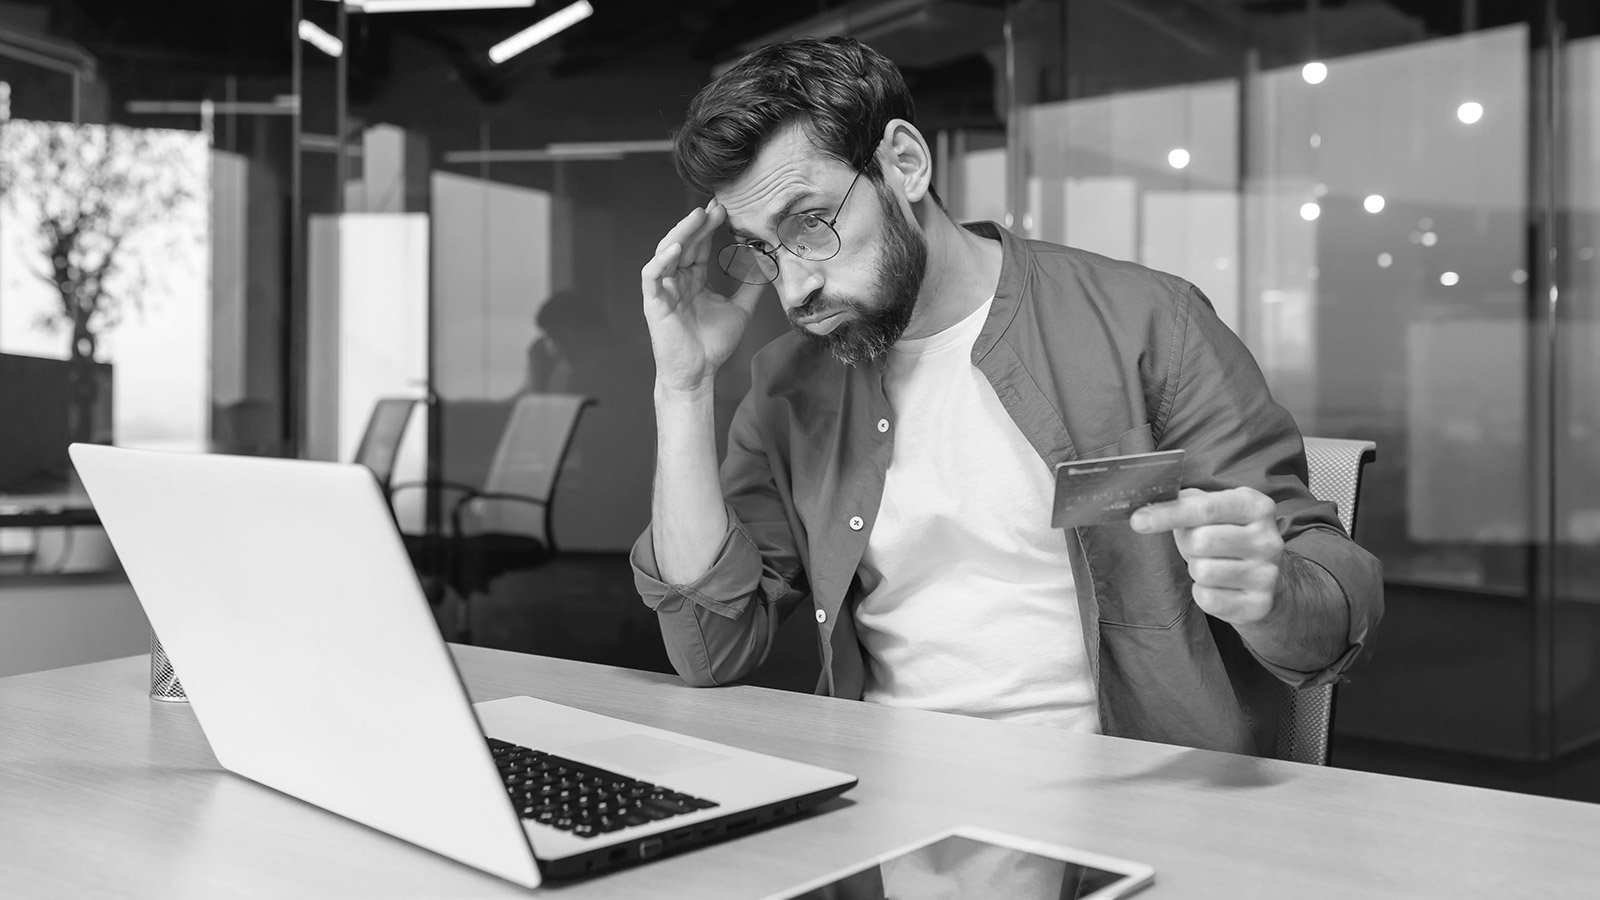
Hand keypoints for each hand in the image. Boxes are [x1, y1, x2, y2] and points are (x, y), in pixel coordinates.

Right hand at [640, 199, 766, 396]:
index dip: (711, 227)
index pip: (700, 246)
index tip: (726, 209)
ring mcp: (663, 289)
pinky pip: (652, 275)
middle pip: (685, 243)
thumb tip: (769, 264)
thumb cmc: (712, 345)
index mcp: (693, 279)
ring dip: (681, 233)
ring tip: (697, 217)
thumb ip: (751, 286)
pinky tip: (676, 248)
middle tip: (717, 206)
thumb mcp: (740, 310)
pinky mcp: (653, 302)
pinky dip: (662, 259)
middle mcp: (677, 280)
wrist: (698, 374)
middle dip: (699, 223)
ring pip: (666, 251)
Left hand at [1129, 487, 1283, 624]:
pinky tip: (1220, 587)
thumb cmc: (1230, 538)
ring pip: (1202, 571)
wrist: (1271, 583)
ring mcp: (1267, 574)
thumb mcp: (1218, 511)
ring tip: (1214, 566)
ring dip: (1196, 570)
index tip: (1138, 520)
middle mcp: (1268, 539)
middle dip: (1187, 545)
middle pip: (1199, 541)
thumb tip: (1152, 505)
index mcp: (1256, 506)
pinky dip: (1203, 594)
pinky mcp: (1258, 604)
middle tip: (1198, 546)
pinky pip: (1208, 599)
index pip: (1205, 508)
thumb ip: (1188, 502)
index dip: (1168, 513)